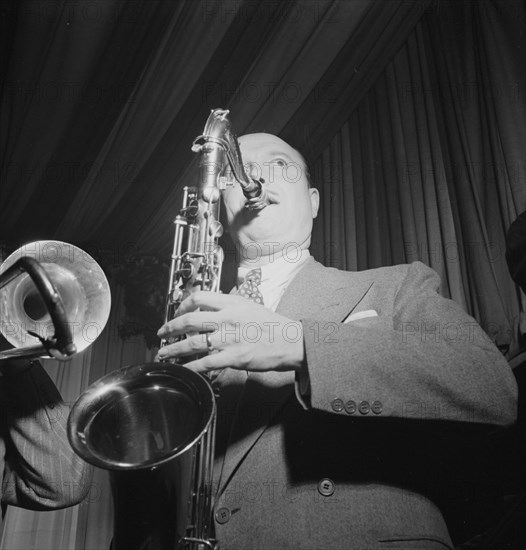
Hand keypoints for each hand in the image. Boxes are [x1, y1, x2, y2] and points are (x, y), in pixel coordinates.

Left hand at [157, 292, 304, 374]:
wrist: (291, 341)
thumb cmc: (272, 324)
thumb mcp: (250, 304)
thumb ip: (229, 303)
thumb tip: (211, 303)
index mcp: (232, 302)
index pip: (198, 297)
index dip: (182, 305)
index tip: (176, 312)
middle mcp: (228, 318)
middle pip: (190, 320)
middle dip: (170, 327)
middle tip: (162, 333)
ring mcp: (230, 338)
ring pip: (193, 342)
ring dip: (174, 348)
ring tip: (164, 352)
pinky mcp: (234, 357)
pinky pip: (205, 362)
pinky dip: (191, 366)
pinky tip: (183, 368)